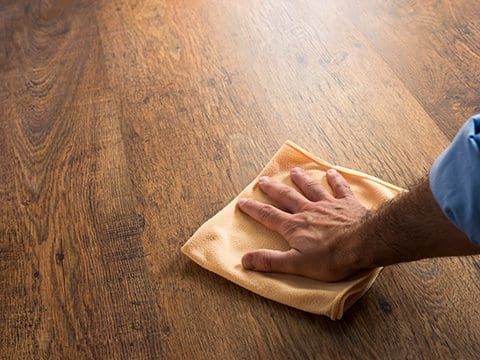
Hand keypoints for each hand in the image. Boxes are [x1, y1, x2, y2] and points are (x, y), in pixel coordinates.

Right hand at [238, 167, 368, 280]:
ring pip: (311, 188)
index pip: (268, 215)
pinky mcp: (347, 204)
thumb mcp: (296, 264)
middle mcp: (308, 211)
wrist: (364, 244)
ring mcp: (328, 205)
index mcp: (294, 226)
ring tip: (294, 171)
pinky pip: (339, 188)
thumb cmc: (331, 258)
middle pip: (287, 197)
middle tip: (263, 180)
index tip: (243, 201)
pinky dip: (335, 180)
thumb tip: (245, 260)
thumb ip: (270, 261)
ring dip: (301, 179)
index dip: (254, 209)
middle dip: (273, 189)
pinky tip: (331, 173)